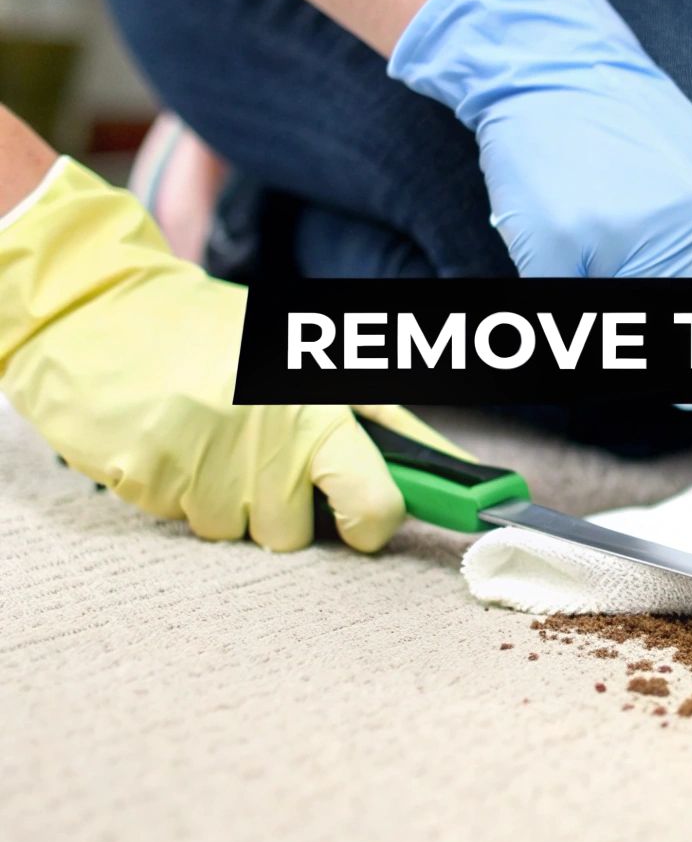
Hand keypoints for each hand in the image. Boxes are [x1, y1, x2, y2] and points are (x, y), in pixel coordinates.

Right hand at [0, 159, 468, 550]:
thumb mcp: (304, 352)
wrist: (98, 308)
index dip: (376, 524)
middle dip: (284, 509)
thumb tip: (443, 465)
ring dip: (226, 498)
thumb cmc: (210, 331)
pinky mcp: (146, 480)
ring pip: (234, 530)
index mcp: (316, 405)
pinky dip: (178, 491)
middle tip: (263, 458)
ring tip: (208, 438)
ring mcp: (201, 463)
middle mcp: (263, 438)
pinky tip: (170, 441)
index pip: (373, 499)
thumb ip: (372, 410)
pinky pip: (180, 519)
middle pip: (293, 532)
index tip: (369, 526)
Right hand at [389, 0, 691, 445]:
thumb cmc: (644, 145)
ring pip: (626, 336)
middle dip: (672, 363)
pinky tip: (565, 245)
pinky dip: (560, 292)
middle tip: (641, 299)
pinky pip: (565, 314)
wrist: (563, 67)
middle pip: (691, 353)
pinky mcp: (565, 236)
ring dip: (611, 312)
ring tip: (604, 252)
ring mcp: (635, 230)